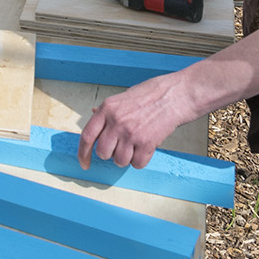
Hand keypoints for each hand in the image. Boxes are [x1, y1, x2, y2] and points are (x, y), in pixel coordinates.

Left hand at [78, 68, 204, 168]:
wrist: (176, 95)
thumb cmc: (152, 94)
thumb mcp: (123, 96)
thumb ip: (108, 110)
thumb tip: (93, 115)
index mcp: (107, 109)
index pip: (87, 136)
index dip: (82, 153)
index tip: (84, 163)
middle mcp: (116, 122)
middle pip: (103, 153)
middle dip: (111, 154)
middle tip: (121, 146)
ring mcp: (131, 133)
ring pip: (119, 161)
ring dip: (126, 158)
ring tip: (136, 145)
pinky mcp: (147, 143)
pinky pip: (137, 164)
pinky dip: (140, 161)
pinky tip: (146, 148)